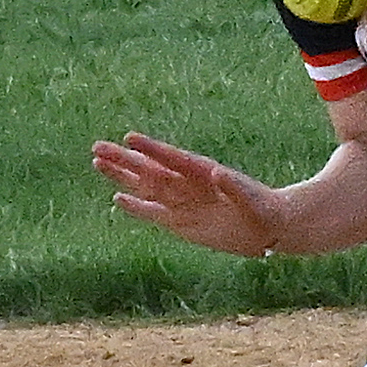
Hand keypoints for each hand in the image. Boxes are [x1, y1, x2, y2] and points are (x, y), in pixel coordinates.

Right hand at [91, 132, 288, 256]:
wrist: (268, 228)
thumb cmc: (263, 209)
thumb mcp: (252, 200)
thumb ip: (234, 187)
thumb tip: (217, 172)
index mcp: (203, 173)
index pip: (172, 158)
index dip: (151, 149)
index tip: (130, 138)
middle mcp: (187, 185)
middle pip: (150, 170)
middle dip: (124, 160)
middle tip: (97, 147)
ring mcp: (182, 203)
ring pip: (146, 188)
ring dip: (123, 177)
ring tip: (97, 162)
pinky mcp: (180, 223)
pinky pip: (153, 213)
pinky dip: (135, 207)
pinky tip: (116, 199)